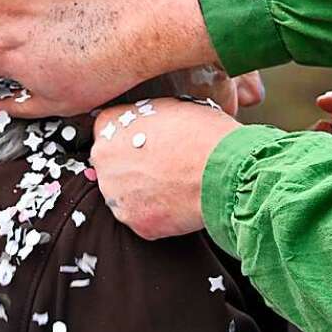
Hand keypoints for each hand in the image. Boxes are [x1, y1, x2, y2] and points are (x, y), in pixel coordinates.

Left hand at [89, 99, 239, 238]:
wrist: (227, 172)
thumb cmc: (205, 134)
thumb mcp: (171, 106)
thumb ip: (146, 116)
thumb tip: (147, 124)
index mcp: (108, 128)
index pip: (108, 129)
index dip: (132, 134)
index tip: (149, 139)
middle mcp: (104, 163)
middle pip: (112, 165)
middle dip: (133, 165)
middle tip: (165, 163)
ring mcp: (118, 197)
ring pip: (125, 194)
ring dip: (143, 190)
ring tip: (174, 183)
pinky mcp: (138, 224)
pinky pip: (144, 217)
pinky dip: (159, 212)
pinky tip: (179, 201)